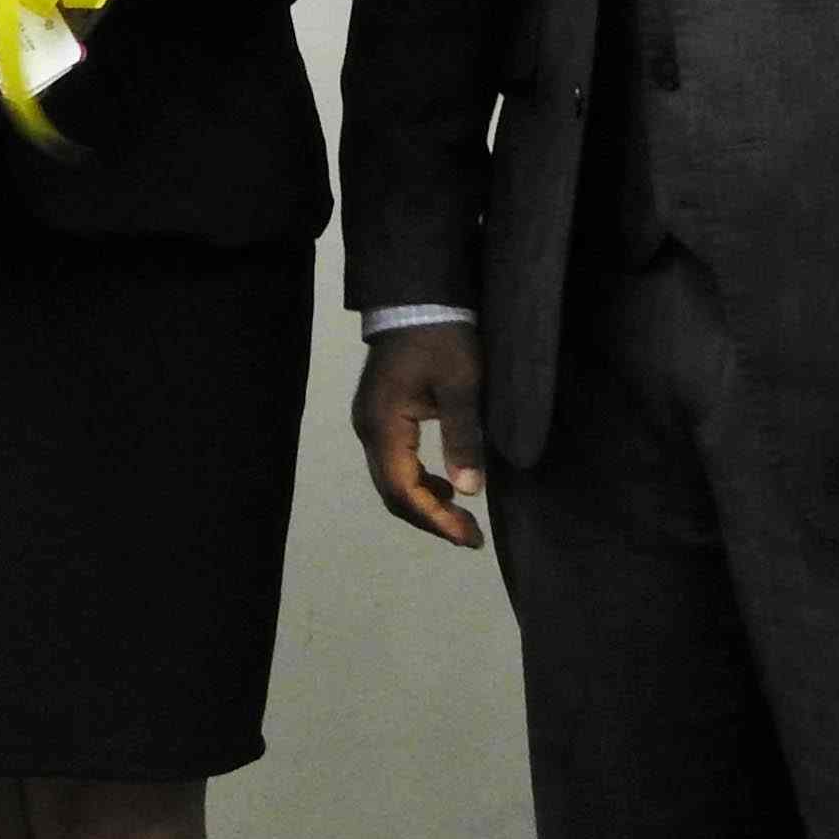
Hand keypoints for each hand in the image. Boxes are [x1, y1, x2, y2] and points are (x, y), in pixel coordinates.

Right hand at [353, 320, 488, 549]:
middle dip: (431, 518)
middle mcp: (368, 430)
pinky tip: (445, 485)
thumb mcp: (461, 386)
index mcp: (384, 426)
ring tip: (462, 517)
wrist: (417, 300)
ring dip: (424, 503)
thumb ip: (462, 438)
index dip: (434, 519)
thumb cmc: (442, 340)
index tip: (468, 538)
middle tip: (470, 537)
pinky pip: (393, 464)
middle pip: (392, 492)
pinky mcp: (378, 417)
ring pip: (390, 480)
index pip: (402, 490)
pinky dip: (418, 482)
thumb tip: (468, 491)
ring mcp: (369, 423)